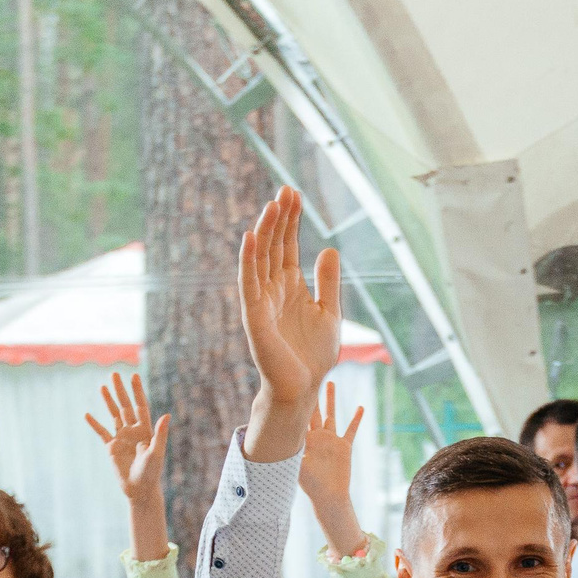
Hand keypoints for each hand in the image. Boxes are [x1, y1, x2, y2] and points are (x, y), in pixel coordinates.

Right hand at [84, 371, 168, 503]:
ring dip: (108, 401)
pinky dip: (94, 424)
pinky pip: (102, 432)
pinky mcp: (111, 447)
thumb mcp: (157, 452)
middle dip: (120, 390)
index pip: (140, 406)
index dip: (137, 391)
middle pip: (125, 406)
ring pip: (113, 415)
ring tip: (102, 386)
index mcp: (145, 430)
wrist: (139, 489)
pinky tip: (87, 414)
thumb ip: (160, 433)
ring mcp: (122, 438)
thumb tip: (166, 415)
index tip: (133, 376)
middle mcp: (133, 431)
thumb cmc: (152, 472)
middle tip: (114, 374)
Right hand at [238, 187, 341, 418]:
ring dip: (265, 232)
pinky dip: (249, 261)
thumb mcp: (329, 311)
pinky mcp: (255, 316)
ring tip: (272, 205)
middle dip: (279, 218)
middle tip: (285, 189)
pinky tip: (250, 238)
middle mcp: (273, 289)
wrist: (302, 388)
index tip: (295, 194)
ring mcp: (261, 301)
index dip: (291, 220)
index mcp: (290, 286)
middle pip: (274, 245)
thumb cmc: (312, 355)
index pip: (288, 245)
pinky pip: (248, 284)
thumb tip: (329, 248)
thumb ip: (328, 282)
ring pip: (260, 259)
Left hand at [300, 380, 365, 522]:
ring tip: (329, 382)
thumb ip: (290, 451)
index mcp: (303, 439)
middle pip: (313, 409)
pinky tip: (360, 407)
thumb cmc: (310, 484)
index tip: (290, 383)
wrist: (328, 496)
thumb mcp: (296, 465)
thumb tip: (274, 439)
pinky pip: (351, 430)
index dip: (294, 401)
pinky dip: (356, 419)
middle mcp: (316, 436)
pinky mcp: (344, 447)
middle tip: (307, 374)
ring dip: (331, 399)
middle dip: (310, 393)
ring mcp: (331, 440)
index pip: (297, 416)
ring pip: (331, 414)